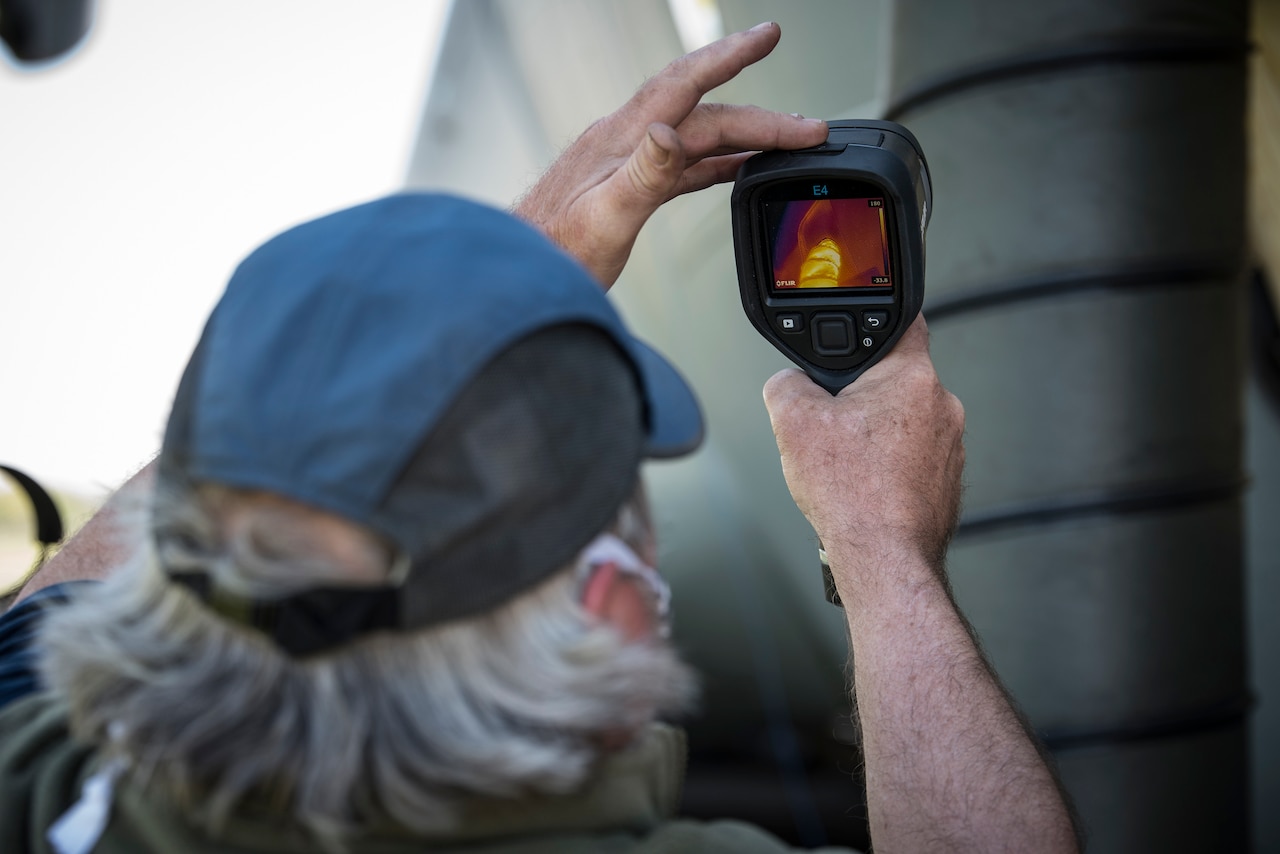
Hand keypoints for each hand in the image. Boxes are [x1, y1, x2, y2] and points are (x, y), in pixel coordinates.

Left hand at [513, 22, 827, 287]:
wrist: (519, 278)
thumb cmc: (552, 256)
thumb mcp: (602, 219)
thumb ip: (640, 175)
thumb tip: (671, 132)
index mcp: (621, 140)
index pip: (684, 85)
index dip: (729, 57)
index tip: (768, 35)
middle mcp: (625, 141)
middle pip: (705, 116)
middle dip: (762, 116)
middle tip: (811, 126)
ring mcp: (626, 163)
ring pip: (699, 137)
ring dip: (745, 135)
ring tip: (789, 138)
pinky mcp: (627, 188)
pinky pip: (684, 166)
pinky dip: (718, 163)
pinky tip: (739, 168)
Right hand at [762, 317, 964, 583]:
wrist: (883, 556)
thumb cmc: (852, 494)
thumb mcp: (792, 422)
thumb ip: (786, 384)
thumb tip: (788, 384)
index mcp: (911, 377)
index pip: (903, 322)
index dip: (874, 322)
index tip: (860, 329)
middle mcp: (943, 407)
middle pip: (892, 382)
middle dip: (860, 397)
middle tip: (832, 422)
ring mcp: (950, 447)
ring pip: (901, 424)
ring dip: (874, 436)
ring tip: (845, 464)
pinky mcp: (946, 481)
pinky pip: (911, 459)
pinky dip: (887, 468)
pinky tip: (863, 486)